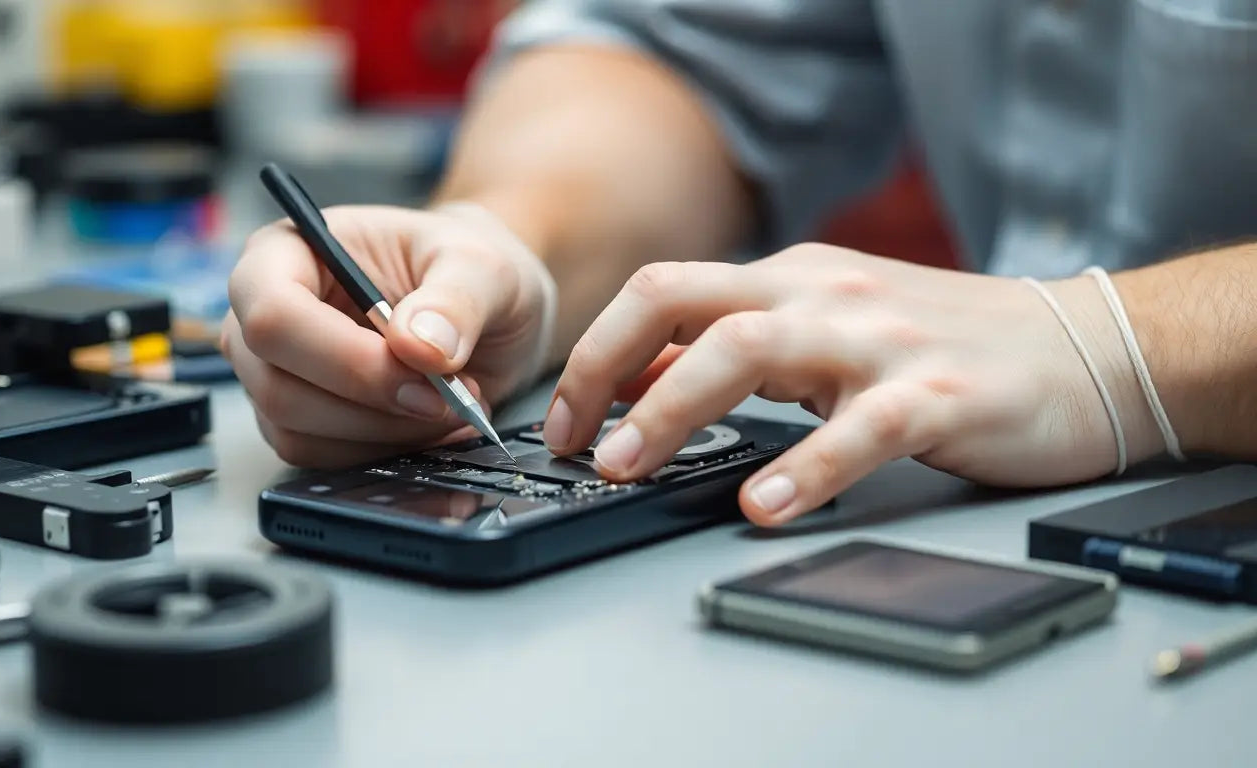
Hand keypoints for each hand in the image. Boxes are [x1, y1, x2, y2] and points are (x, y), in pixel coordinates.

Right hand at [224, 203, 552, 466]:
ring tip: (453, 406)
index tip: (423, 369)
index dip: (345, 356)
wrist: (485, 302)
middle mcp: (263, 313)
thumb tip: (419, 346)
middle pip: (278, 386)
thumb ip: (456, 300)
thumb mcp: (481, 265)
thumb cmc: (464, 267)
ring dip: (386, 433)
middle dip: (373, 403)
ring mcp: (273, 372)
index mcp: (287, 251)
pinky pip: (322, 459)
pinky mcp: (297, 420)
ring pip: (298, 433)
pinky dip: (385, 452)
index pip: (274, 313)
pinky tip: (435, 426)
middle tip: (449, 398)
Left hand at [543, 245, 1145, 525]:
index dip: (599, 351)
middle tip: (579, 444)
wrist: (1089, 348)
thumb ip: (738, 347)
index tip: (566, 417)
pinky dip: (805, 468)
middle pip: (686, 301)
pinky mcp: (939, 393)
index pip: (665, 290)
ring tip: (631, 468)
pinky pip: (860, 428)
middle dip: (612, 369)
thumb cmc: (947, 343)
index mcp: (792, 278)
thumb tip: (640, 377)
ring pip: (751, 349)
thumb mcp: (827, 329)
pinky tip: (764, 507)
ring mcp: (880, 340)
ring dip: (675, 409)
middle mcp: (825, 294)